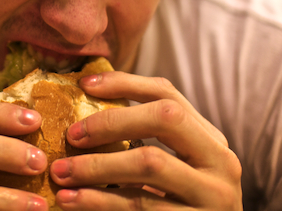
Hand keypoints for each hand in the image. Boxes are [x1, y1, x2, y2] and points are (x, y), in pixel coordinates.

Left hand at [49, 73, 241, 209]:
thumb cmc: (180, 210)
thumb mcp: (176, 171)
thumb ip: (148, 142)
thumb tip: (86, 107)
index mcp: (211, 140)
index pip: (168, 93)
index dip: (125, 83)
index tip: (84, 84)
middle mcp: (220, 163)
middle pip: (165, 118)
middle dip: (112, 122)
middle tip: (71, 135)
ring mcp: (213, 196)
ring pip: (149, 164)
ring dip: (96, 166)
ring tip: (60, 173)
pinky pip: (140, 207)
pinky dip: (100, 202)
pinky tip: (73, 200)